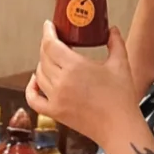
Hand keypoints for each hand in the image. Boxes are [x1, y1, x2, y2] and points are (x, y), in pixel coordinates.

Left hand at [26, 23, 142, 145]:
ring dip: (43, 63)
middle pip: (44, 57)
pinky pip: (34, 98)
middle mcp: (61, 81)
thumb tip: (111, 30)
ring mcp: (55, 98)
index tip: (49, 26)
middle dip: (47, 46)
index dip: (47, 33)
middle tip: (54, 40)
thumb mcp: (121, 64)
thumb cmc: (121, 97)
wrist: (119, 127)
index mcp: (75, 66)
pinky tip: (36, 80)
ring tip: (52, 58)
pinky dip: (31, 88)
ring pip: (39, 75)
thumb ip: (115, 42)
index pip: (51, 45)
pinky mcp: (55, 112)